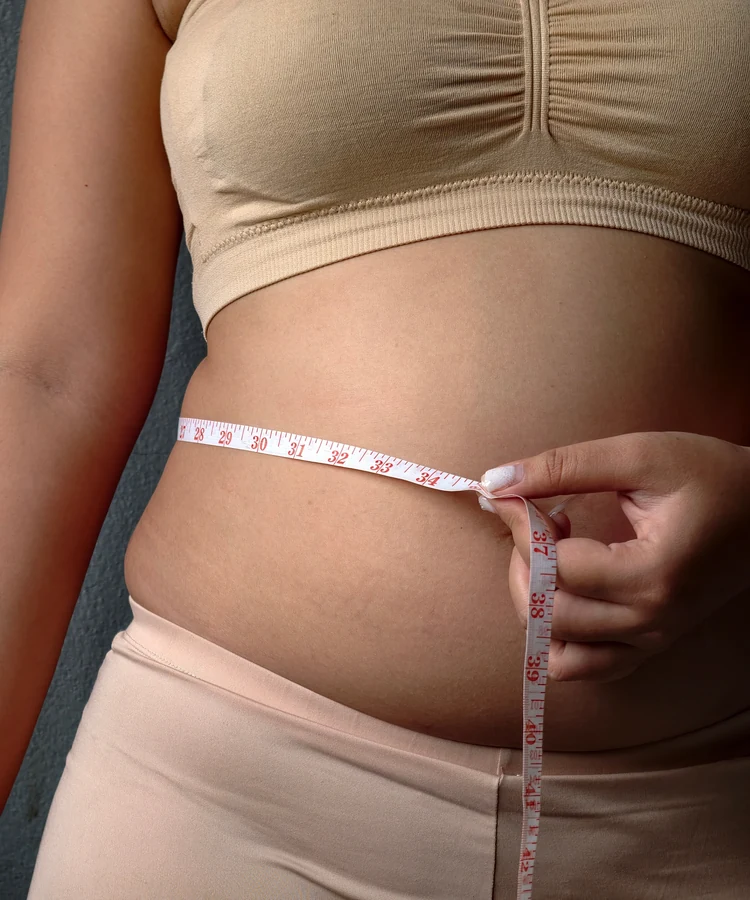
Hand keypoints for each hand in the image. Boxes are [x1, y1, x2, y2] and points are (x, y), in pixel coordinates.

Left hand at [477, 432, 749, 682]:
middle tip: (537, 521)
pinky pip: (583, 667)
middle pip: (547, 613)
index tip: (510, 496)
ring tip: (553, 553)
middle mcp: (650, 620)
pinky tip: (563, 591)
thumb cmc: (711, 476)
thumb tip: (494, 483)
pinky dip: (556, 638)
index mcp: (651, 575)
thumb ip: (563, 467)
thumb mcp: (639, 455)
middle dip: (521, 563)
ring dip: (533, 599)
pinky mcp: (648, 644)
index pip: (554, 568)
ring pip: (555, 647)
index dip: (519, 529)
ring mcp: (650, 639)